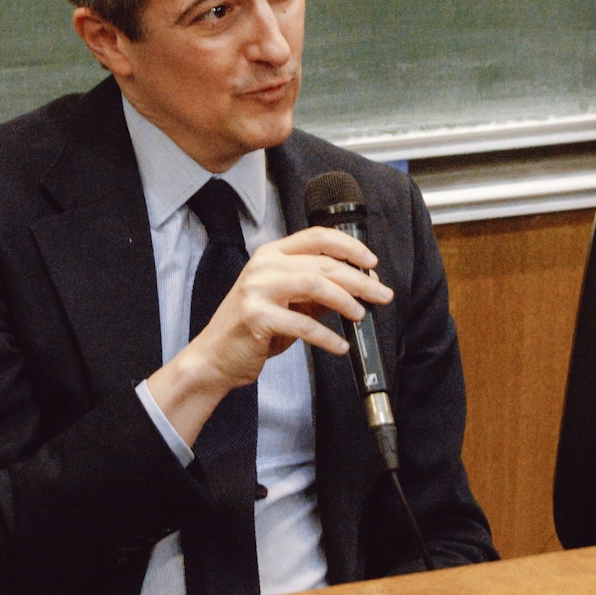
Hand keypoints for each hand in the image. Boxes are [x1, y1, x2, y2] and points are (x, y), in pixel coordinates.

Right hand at [147, 227, 391, 441]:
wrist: (214, 357)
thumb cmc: (252, 330)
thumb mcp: (286, 303)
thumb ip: (316, 292)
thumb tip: (358, 287)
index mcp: (271, 255)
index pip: (317, 237)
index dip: (350, 247)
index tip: (371, 262)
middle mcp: (264, 266)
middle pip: (323, 263)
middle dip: (359, 280)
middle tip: (381, 295)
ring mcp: (258, 289)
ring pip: (316, 284)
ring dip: (346, 301)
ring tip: (360, 316)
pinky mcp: (257, 316)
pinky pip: (304, 323)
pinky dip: (327, 337)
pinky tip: (339, 345)